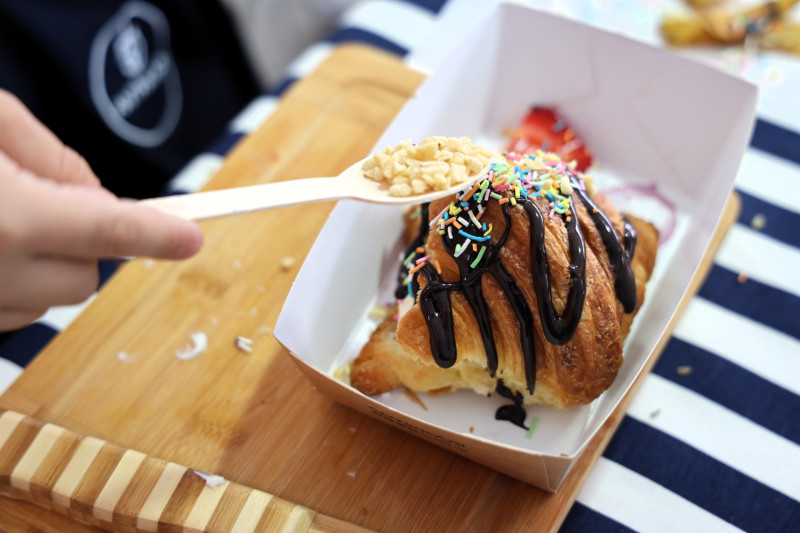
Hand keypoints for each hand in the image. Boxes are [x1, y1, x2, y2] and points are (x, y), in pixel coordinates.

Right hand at [0, 89, 202, 329]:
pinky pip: (11, 312)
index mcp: (10, 218)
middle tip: (42, 204)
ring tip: (0, 222)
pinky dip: (12, 285)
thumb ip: (53, 158)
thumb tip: (100, 197)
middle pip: (85, 279)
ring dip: (44, 268)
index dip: (156, 234)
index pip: (108, 231)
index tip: (191, 238)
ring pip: (47, 302)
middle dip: (83, 245)